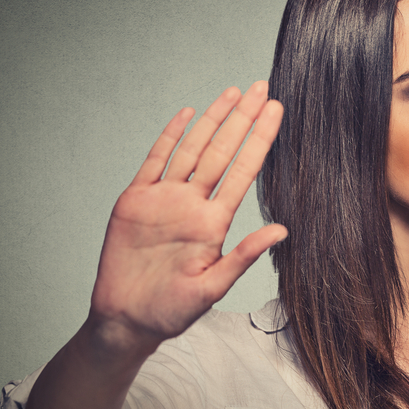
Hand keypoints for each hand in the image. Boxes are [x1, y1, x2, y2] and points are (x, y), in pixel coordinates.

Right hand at [88, 82, 285, 351]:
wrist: (126, 320)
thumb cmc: (171, 311)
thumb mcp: (212, 287)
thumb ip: (244, 256)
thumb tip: (282, 230)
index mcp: (214, 222)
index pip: (244, 171)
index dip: (260, 140)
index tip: (278, 112)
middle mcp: (192, 204)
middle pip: (222, 152)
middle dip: (243, 120)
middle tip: (263, 88)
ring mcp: (164, 199)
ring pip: (192, 149)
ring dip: (213, 120)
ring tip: (234, 93)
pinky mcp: (136, 201)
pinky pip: (155, 161)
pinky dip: (170, 136)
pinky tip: (188, 114)